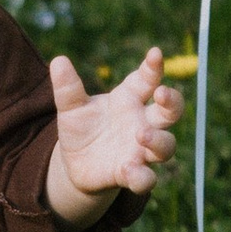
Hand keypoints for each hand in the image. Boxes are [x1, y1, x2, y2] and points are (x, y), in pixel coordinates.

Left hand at [44, 45, 181, 229]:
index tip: (155, 53)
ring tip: (141, 134)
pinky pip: (146, 178)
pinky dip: (142, 176)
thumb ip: (68, 88)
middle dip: (172, 101)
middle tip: (162, 93)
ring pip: (166, 144)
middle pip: (170, 110)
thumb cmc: (81, 128)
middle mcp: (142, 122)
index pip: (148, 79)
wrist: (74, 164)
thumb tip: (58, 61)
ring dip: (158, 140)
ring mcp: (140, 150)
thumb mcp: (71, 107)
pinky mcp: (131, 174)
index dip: (153, 67)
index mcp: (129, 99)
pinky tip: (131, 171)